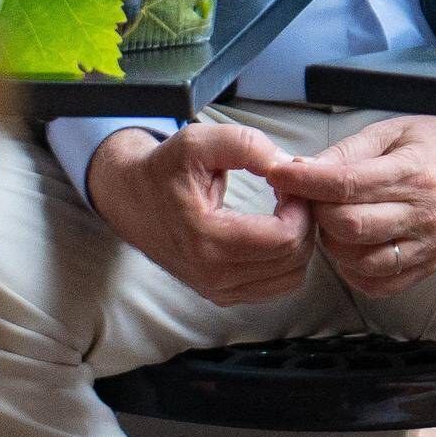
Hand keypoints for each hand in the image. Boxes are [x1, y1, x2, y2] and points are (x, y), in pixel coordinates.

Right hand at [86, 120, 321, 307]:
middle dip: (303, 220)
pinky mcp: (223, 294)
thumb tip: (286, 166)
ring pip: (291, 277)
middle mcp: (213, 275)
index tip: (289, 182)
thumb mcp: (199, 142)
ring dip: (298, 241)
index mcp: (207, 240)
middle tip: (289, 192)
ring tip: (282, 209)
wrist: (131, 199)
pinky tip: (273, 229)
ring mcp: (218, 290)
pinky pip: (277, 286)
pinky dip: (286, 259)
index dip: (301, 206)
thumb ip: (246, 146)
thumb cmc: (165, 169)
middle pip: (293, 258)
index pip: (285, 238)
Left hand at [275, 114, 435, 297]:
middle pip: (349, 227)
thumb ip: (347, 152)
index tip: (279, 174)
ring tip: (335, 221)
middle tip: (314, 198)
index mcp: (413, 172)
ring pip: (359, 261)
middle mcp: (423, 213)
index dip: (305, 182)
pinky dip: (355, 270)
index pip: (346, 184)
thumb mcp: (393, 130)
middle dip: (318, 213)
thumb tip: (302, 169)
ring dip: (334, 244)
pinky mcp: (430, 264)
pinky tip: (353, 247)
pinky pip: (379, 284)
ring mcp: (428, 244)